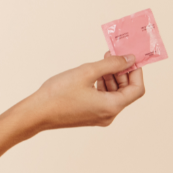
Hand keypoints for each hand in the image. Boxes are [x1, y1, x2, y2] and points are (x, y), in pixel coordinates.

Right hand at [22, 54, 145, 131]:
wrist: (36, 113)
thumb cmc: (58, 93)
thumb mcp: (87, 72)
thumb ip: (112, 64)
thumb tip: (130, 59)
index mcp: (112, 106)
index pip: (137, 89)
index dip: (136, 72)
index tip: (130, 58)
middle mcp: (109, 115)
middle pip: (126, 91)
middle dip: (122, 72)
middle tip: (113, 55)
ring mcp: (100, 117)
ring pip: (115, 94)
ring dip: (111, 77)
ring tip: (102, 62)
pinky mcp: (91, 115)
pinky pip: (104, 99)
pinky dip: (103, 85)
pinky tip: (94, 74)